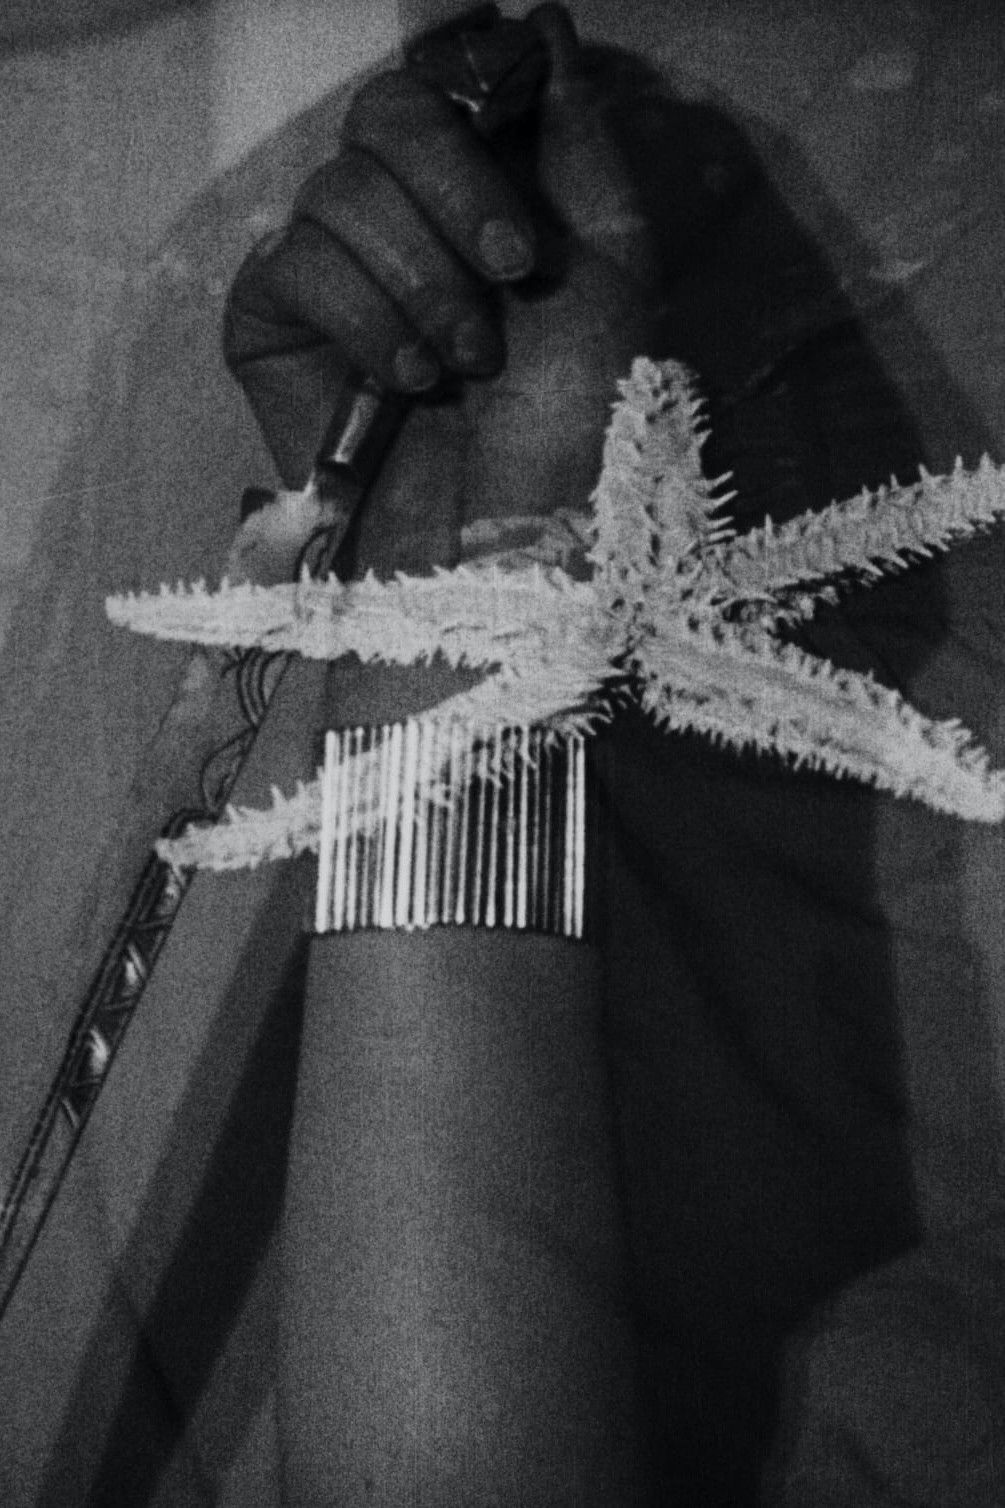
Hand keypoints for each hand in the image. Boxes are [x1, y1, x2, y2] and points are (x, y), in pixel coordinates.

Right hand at [223, 5, 671, 578]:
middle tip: (514, 274)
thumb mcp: (613, 271)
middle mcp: (405, 226)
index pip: (442, 86)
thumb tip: (541, 22)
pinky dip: (360, 318)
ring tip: (463, 366)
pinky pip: (289, 262)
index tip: (519, 170)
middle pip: (384, 113)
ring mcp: (334, 277)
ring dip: (420, 279)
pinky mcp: (271, 330)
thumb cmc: (580, 424)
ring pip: (339, 191)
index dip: (467, 95)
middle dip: (457, 190)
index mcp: (482, 200)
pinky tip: (403, 383)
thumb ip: (576, 140)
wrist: (522, 547)